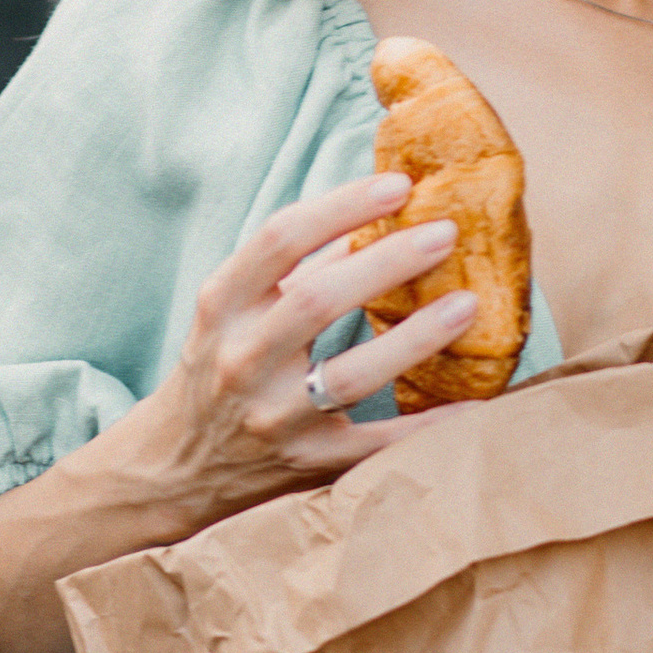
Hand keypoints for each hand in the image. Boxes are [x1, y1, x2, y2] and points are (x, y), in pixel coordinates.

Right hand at [125, 170, 479, 528]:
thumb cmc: (218, 366)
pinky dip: (429, 424)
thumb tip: (376, 217)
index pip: (280, 240)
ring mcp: (273, 417)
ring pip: (350, 375)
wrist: (177, 466)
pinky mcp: (307, 463)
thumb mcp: (235, 309)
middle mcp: (241, 360)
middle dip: (388, 262)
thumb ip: (295, 266)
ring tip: (468, 304)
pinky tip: (475, 400)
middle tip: (446, 232)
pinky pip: (378, 443)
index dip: (342, 206)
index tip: (399, 185)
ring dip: (415, 338)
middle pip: (317, 301)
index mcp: (223, 306)